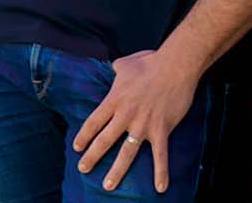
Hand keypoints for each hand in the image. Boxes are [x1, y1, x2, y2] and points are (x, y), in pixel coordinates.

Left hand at [72, 49, 200, 193]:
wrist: (175, 66)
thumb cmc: (149, 63)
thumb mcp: (124, 64)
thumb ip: (116, 70)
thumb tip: (114, 69)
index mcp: (114, 100)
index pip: (93, 122)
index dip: (84, 136)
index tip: (77, 148)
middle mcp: (125, 115)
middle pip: (105, 140)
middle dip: (92, 157)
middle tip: (83, 169)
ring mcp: (143, 124)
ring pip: (127, 152)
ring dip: (118, 171)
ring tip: (108, 185)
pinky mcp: (162, 129)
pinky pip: (161, 155)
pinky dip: (160, 172)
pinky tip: (160, 188)